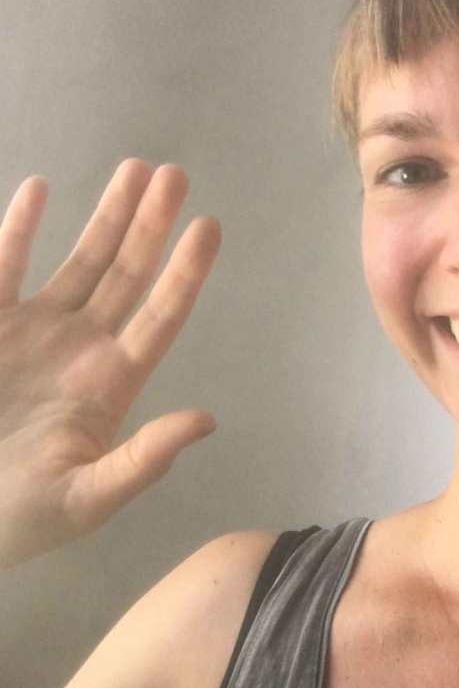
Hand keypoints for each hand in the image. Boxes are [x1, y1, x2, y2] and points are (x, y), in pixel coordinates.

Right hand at [0, 159, 220, 567]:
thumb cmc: (17, 519)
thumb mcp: (86, 499)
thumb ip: (143, 459)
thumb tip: (206, 420)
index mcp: (111, 384)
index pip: (160, 315)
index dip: (186, 272)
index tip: (209, 226)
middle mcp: (80, 346)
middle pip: (127, 273)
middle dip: (151, 225)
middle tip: (175, 175)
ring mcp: (33, 331)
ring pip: (79, 259)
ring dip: (106, 215)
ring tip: (135, 168)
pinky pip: (3, 265)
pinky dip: (18, 227)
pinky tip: (38, 188)